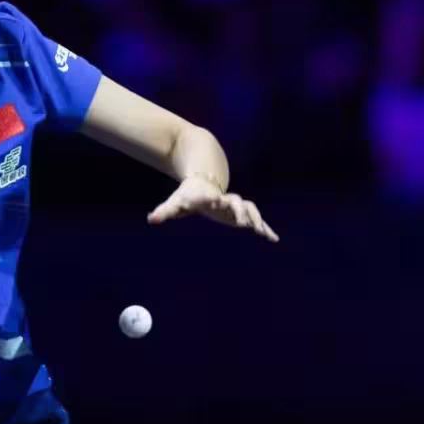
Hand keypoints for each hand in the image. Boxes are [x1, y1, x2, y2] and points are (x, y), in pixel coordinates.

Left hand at [147, 176, 278, 241]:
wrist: (203, 184)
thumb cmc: (187, 196)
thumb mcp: (175, 203)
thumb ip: (164, 211)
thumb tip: (151, 220)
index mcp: (207, 196)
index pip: (209, 196)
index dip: (211, 198)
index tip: (214, 200)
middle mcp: (224, 199)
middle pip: (234, 201)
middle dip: (238, 209)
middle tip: (240, 221)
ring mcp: (234, 205)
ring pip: (249, 208)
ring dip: (255, 218)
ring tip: (261, 232)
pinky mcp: (241, 213)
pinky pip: (256, 219)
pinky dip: (264, 228)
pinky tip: (273, 239)